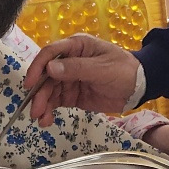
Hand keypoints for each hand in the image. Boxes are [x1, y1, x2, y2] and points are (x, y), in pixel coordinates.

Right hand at [25, 33, 140, 124]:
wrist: (139, 88)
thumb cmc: (124, 70)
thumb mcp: (102, 68)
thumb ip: (77, 68)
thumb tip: (50, 68)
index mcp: (76, 47)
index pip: (50, 53)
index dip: (37, 67)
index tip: (30, 84)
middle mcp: (68, 61)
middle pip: (46, 76)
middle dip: (39, 93)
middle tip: (35, 110)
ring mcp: (69, 79)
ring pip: (49, 91)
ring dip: (42, 104)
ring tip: (40, 119)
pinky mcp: (72, 94)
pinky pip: (56, 101)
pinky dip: (49, 111)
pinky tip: (46, 121)